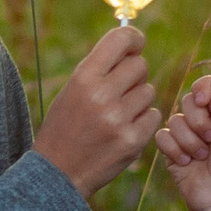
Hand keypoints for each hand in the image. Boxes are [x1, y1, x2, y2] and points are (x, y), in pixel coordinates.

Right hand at [34, 27, 160, 195]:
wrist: (57, 172)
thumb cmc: (65, 126)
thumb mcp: (72, 90)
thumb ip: (100, 68)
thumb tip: (134, 46)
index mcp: (83, 77)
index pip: (121, 39)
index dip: (134, 38)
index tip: (136, 44)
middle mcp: (101, 95)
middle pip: (140, 66)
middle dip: (134, 75)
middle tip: (120, 89)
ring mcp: (118, 119)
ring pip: (148, 92)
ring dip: (138, 100)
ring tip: (117, 114)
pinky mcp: (132, 141)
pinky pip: (153, 115)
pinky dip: (142, 121)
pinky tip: (123, 129)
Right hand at [153, 74, 210, 210]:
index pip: (207, 86)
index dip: (202, 89)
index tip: (203, 101)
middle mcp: (203, 120)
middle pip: (187, 100)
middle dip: (198, 121)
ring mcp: (185, 134)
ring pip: (174, 120)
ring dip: (189, 141)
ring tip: (201, 157)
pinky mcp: (171, 149)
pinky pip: (162, 137)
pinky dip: (174, 150)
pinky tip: (186, 163)